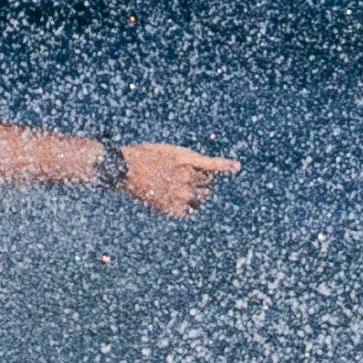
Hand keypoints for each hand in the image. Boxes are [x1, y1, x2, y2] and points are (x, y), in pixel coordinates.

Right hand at [118, 142, 237, 215]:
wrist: (126, 169)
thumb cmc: (146, 156)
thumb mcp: (171, 151)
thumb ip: (189, 161)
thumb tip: (207, 172)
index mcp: (186, 160)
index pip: (213, 165)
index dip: (226, 166)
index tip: (236, 167)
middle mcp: (186, 177)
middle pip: (209, 183)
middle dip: (206, 181)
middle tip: (197, 180)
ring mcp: (179, 193)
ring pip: (202, 198)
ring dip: (200, 194)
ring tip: (188, 191)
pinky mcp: (171, 206)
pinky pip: (189, 210)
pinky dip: (189, 206)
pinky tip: (181, 201)